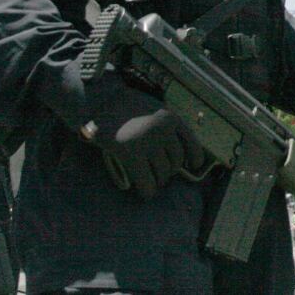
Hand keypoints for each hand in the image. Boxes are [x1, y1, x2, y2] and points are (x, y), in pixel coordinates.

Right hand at [88, 79, 204, 198]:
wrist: (100, 100)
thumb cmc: (126, 106)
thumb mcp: (154, 110)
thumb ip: (166, 126)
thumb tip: (178, 154)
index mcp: (171, 118)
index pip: (192, 144)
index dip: (194, 158)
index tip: (192, 165)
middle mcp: (163, 130)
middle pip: (176, 162)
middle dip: (169, 171)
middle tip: (159, 174)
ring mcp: (148, 142)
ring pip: (162, 174)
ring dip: (158, 181)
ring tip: (151, 181)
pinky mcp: (131, 154)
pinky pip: (146, 182)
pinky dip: (147, 191)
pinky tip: (145, 193)